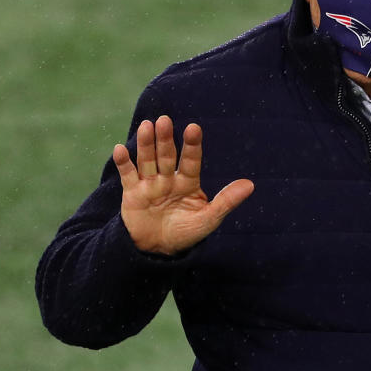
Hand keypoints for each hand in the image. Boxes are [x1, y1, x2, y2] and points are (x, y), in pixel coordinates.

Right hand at [114, 115, 253, 255]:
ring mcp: (149, 184)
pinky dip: (123, 163)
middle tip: (165, 120)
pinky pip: (127, 175)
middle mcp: (168, 179)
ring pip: (147, 160)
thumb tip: (250, 184)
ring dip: (146, 144)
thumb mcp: (208, 219)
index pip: (191, 161)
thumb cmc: (186, 233)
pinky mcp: (132, 194)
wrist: (159, 250)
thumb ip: (227, 201)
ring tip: (146, 126)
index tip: (193, 128)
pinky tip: (120, 149)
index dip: (192, 145)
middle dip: (165, 139)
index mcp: (188, 182)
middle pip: (166, 156)